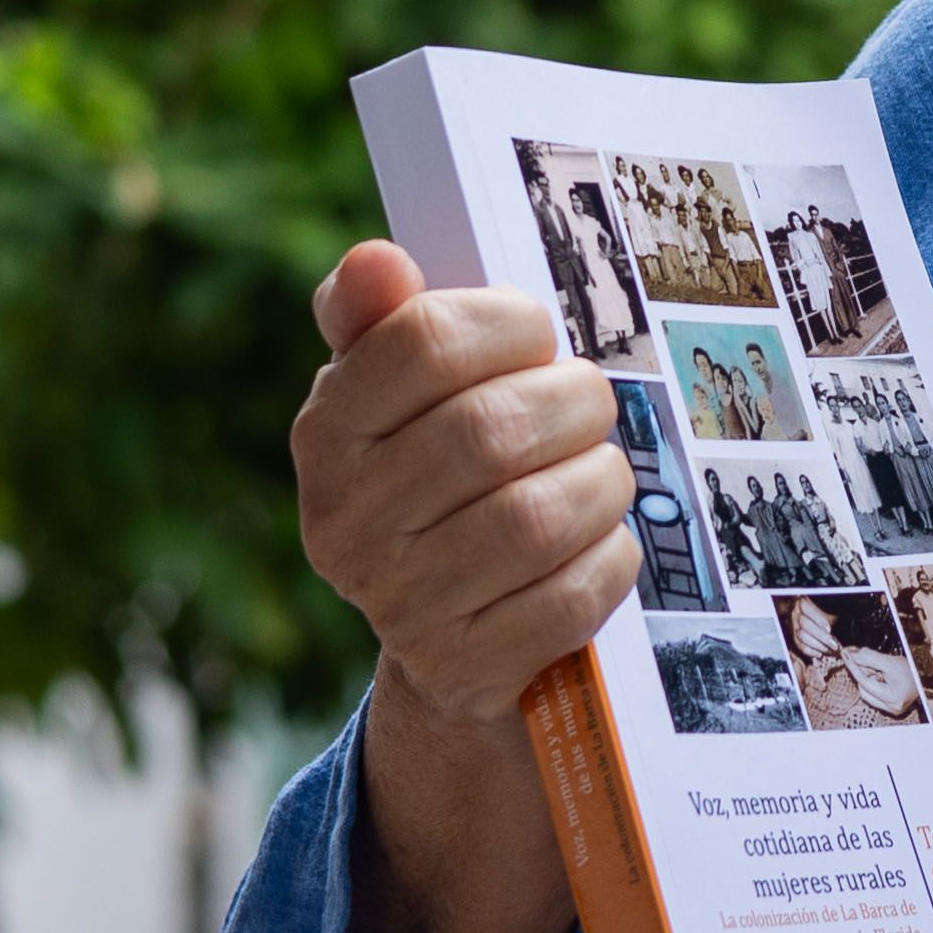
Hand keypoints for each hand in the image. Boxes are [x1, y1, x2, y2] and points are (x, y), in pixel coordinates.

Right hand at [293, 241, 636, 745]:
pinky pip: (571, 597)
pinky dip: (607, 558)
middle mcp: (345, 523)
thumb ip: (384, 319)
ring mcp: (401, 606)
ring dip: (598, 481)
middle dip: (570, 403)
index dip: (507, 323)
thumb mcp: (392, 393)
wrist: (441, 634)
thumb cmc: (430, 475)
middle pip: (493, 429)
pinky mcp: (465, 670)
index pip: (425, 341)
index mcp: (325, 433)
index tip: (534, 335)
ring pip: (539, 518)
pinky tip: (596, 542)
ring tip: (599, 471)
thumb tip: (377, 262)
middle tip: (587, 403)